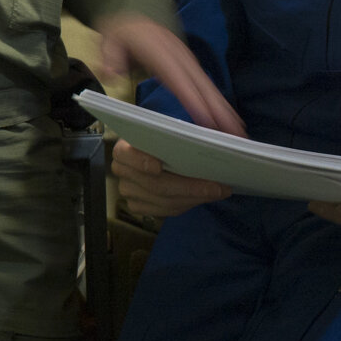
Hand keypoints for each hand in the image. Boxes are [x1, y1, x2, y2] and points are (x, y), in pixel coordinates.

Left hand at [94, 12, 245, 136]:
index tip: (206, 119)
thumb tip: (111, 74)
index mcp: (160, 52)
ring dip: (224, 109)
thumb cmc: (121, 32)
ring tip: (239, 132)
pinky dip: (220, 102)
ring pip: (209, 87)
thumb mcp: (109, 40)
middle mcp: (179, 57)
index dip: (193, 98)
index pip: (178, 79)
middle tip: (233, 134)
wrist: (134, 13)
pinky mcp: (191, 65)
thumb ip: (110, 56)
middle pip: (201, 86)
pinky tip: (231, 118)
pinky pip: (207, 86)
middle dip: (218, 110)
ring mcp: (188, 61)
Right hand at [112, 140, 229, 220]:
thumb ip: (179, 133)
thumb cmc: (164, 139)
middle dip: (190, 187)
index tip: (158, 166)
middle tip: (218, 186)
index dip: (140, 161)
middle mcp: (121, 171)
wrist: (155, 153)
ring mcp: (128, 191)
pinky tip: (203, 197)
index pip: (125, 154)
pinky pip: (165, 210)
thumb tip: (206, 138)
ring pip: (164, 201)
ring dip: (194, 198)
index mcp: (123, 148)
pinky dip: (187, 205)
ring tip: (218, 192)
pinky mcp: (137, 206)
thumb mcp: (168, 130)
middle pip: (154, 184)